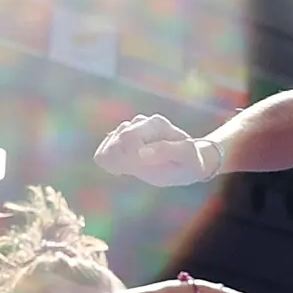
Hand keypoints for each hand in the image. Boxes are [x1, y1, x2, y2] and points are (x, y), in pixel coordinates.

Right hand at [94, 112, 220, 186]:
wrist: (186, 161)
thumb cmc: (188, 161)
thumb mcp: (186, 158)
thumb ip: (166, 152)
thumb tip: (142, 153)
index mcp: (156, 124)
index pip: (128, 136)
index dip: (129, 156)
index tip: (139, 168)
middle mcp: (141, 122)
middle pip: (116, 139)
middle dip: (124, 160)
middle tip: (137, 170)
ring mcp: (129, 129)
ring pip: (108, 145)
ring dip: (118, 162)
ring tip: (133, 170)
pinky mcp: (120, 140)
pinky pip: (104, 151)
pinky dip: (110, 163)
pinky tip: (122, 170)